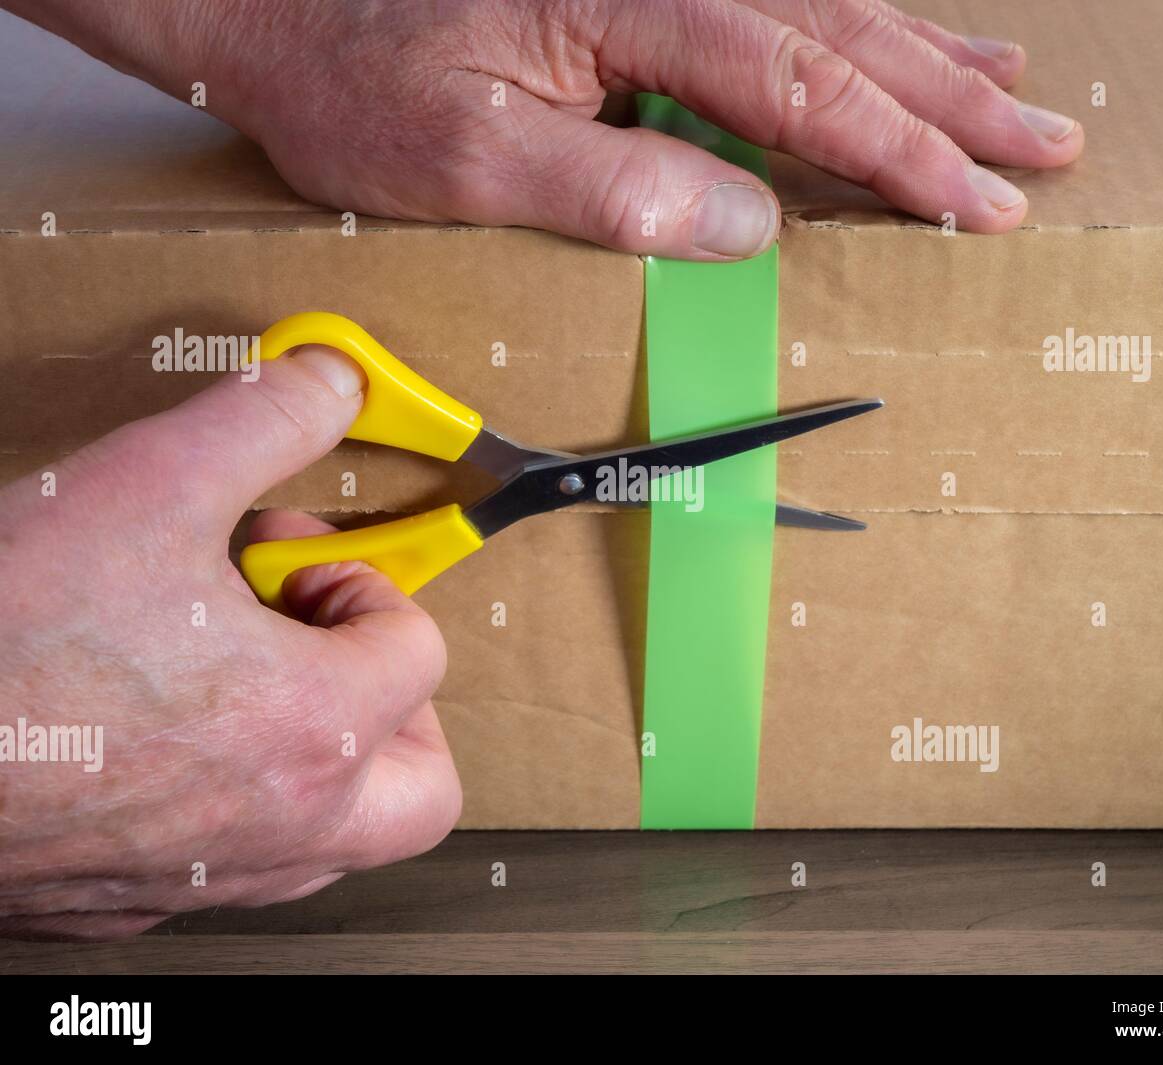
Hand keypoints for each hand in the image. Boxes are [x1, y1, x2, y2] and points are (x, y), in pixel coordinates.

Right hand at [0, 349, 460, 938]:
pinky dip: (245, 804)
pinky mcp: (134, 904)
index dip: (364, 585)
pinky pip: (240, 869)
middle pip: (425, 787)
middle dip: (399, 704)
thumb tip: (332, 381)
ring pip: (340, 839)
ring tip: (256, 680)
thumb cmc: (2, 641)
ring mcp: (211, 879)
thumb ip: (265, 422)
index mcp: (315, 727)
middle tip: (330, 647)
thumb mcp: (149, 483)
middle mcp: (285, 826)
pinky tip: (170, 735)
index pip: (420, 652)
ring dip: (331, 758)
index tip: (289, 562)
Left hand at [11, 0, 1081, 257]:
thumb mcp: (470, 155)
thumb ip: (615, 189)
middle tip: (1050, 144)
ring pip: (832, 6)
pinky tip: (898, 44)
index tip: (982, 203)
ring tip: (1018, 89)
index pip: (806, 86)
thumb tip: (746, 225)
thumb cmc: (359, 78)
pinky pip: (783, 1)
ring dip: (931, 55)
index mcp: (637, 3)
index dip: (904, 153)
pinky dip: (858, 31)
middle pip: (849, 30)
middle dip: (954, 99)